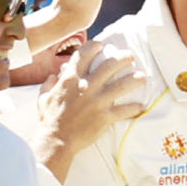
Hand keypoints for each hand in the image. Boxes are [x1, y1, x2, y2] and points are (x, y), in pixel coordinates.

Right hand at [33, 41, 145, 180]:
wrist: (55, 140)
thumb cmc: (49, 119)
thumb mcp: (44, 98)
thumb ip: (48, 84)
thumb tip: (53, 76)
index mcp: (70, 79)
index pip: (84, 55)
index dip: (94, 47)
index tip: (102, 45)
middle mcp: (86, 86)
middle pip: (109, 65)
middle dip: (122, 58)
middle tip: (131, 56)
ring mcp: (97, 101)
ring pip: (121, 85)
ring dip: (134, 79)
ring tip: (142, 76)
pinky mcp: (105, 116)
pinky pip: (124, 110)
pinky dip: (134, 108)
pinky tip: (142, 106)